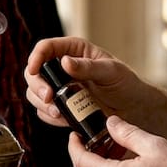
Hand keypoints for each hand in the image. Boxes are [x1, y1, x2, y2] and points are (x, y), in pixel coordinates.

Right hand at [23, 37, 144, 127]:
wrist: (133, 109)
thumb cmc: (126, 83)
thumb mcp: (111, 71)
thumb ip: (88, 66)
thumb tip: (65, 62)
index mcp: (73, 51)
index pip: (46, 48)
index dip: (36, 57)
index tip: (34, 70)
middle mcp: (63, 68)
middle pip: (34, 73)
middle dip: (37, 86)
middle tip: (49, 97)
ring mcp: (60, 88)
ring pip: (35, 94)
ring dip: (42, 104)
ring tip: (59, 112)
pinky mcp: (62, 107)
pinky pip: (45, 112)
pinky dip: (51, 116)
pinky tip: (65, 119)